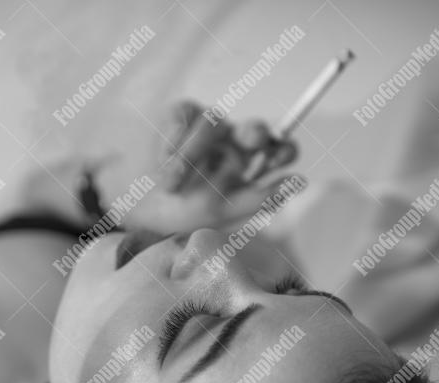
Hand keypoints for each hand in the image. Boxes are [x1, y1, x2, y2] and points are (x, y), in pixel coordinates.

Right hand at [105, 100, 300, 233]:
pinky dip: (171, 140)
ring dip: (190, 155)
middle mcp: (234, 142)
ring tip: (169, 185)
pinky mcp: (180, 113)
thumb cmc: (183, 212)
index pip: (278, 151)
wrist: (136, 205)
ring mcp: (207, 126)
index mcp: (251, 166)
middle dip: (254, 133)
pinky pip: (182, 116)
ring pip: (212, 125)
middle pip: (254, 129)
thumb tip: (302, 180)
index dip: (283, 151)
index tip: (281, 158)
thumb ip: (261, 199)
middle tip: (251, 140)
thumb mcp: (221, 212)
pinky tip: (160, 162)